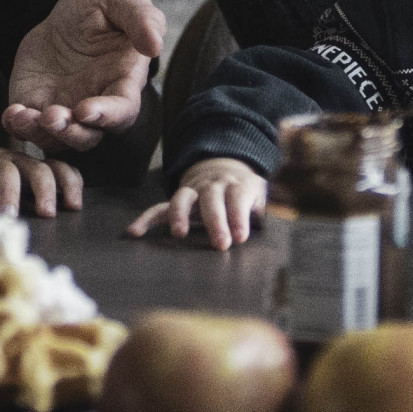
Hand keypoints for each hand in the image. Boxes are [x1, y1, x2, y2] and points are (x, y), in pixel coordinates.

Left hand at [0, 141, 83, 217]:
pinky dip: (74, 182)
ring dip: (67, 184)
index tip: (10, 215)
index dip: (9, 192)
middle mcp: (16, 159)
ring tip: (73, 207)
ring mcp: (30, 164)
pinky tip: (76, 202)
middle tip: (47, 215)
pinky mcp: (40, 171)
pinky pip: (63, 170)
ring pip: (56, 166)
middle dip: (45, 190)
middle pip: (37, 167)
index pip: (5, 172)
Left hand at [5, 0, 164, 153]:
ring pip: (58, 139)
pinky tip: (12, 112)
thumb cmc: (103, 3)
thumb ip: (142, 18)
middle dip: (71, 132)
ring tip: (24, 115)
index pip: (122, 111)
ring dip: (41, 133)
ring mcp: (66, 107)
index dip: (106, 116)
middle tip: (52, 117)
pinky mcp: (37, 105)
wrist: (65, 8)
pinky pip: (28, 127)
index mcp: (123, 81)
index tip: (85, 110)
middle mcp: (96, 102)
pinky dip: (19, 125)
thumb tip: (155, 45)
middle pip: (89, 135)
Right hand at [126, 157, 267, 250]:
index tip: (240, 237)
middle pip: (212, 199)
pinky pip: (159, 208)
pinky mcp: (177, 200)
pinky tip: (134, 233)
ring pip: (182, 198)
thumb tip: (278, 221)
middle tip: (220, 244)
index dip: (239, 216)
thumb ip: (268, 209)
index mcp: (237, 185)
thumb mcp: (263, 196)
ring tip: (179, 233)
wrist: (226, 168)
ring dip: (180, 214)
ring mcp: (192, 191)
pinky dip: (146, 219)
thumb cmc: (247, 191)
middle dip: (216, 221)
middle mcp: (213, 186)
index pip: (239, 198)